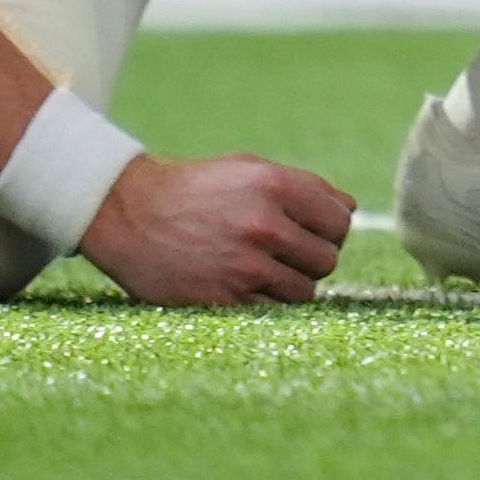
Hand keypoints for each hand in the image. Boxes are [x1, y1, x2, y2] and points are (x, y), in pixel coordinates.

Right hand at [81, 149, 353, 305]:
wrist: (130, 214)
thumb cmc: (197, 189)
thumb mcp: (250, 168)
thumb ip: (304, 187)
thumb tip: (349, 209)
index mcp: (277, 186)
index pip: (341, 220)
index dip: (331, 229)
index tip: (312, 232)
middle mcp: (265, 225)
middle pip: (328, 258)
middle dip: (313, 257)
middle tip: (287, 253)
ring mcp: (245, 265)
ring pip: (305, 290)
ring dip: (292, 283)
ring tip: (265, 269)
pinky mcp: (224, 298)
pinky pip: (274, 311)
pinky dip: (268, 303)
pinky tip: (248, 286)